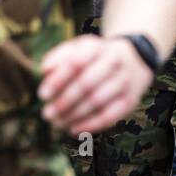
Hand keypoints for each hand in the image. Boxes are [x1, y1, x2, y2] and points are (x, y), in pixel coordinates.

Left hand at [38, 35, 153, 134]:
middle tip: (47, 115)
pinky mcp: (130, 100)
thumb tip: (45, 71)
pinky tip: (74, 129)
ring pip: (97, 101)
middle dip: (64, 102)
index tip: (42, 95)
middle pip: (86, 84)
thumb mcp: (78, 49)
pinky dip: (90, 125)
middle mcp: (113, 61)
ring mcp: (124, 81)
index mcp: (96, 46)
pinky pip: (110, 116)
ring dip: (74, 115)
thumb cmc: (94, 58)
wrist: (133, 60)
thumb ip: (58, 57)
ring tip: (57, 123)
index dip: (57, 80)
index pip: (75, 63)